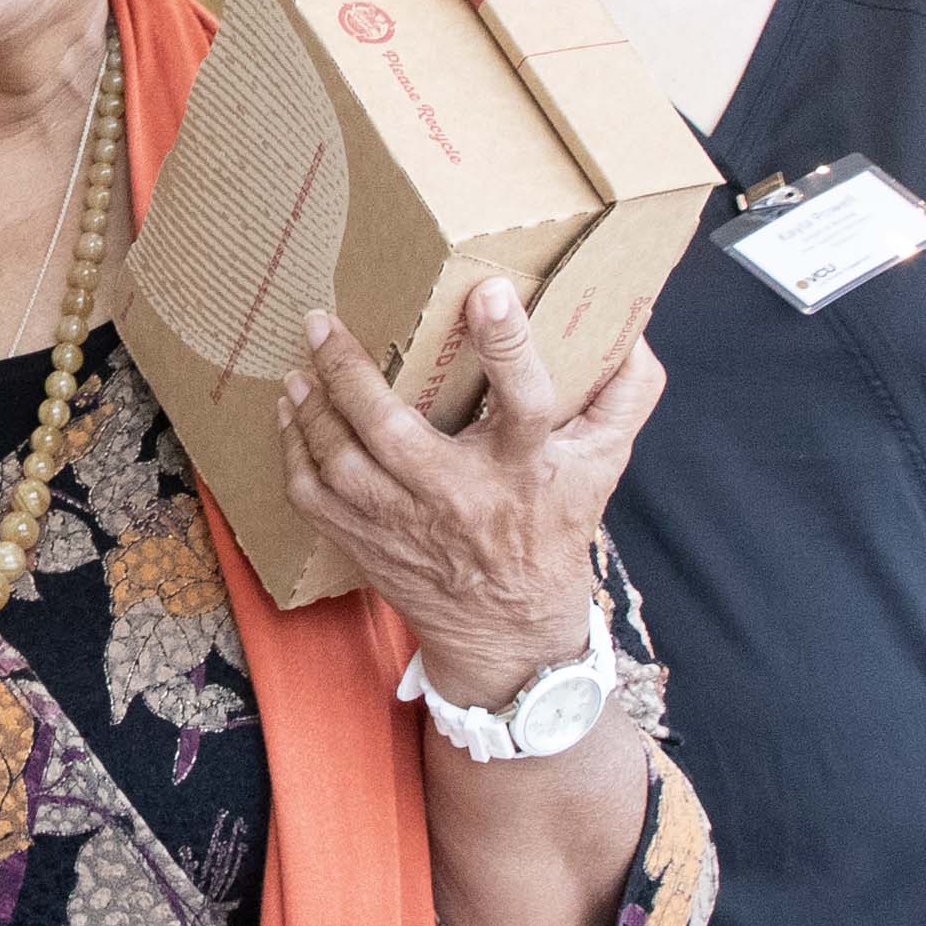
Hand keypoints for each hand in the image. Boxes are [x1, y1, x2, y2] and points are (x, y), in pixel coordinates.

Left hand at [278, 281, 664, 708]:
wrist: (508, 631)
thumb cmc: (555, 528)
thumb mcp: (604, 462)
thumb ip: (628, 393)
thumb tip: (632, 327)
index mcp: (527, 467)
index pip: (527, 402)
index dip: (509, 346)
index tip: (489, 293)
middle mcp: (461, 496)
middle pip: (394, 432)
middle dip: (350, 374)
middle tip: (323, 322)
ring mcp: (407, 526)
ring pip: (342, 464)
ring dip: (312, 411)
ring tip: (301, 364)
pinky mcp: (369, 545)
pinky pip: (314, 498)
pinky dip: (294, 453)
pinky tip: (293, 412)